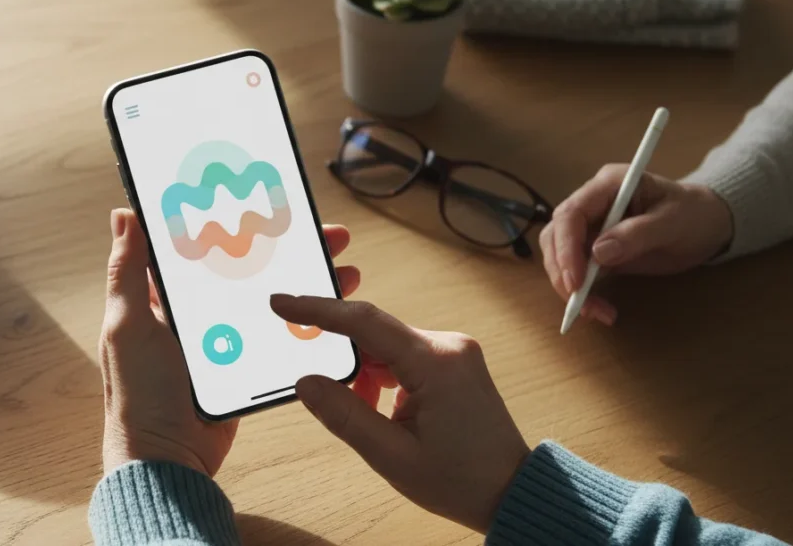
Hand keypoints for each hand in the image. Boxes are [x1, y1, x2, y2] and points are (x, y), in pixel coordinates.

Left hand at [100, 208, 361, 475]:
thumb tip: (123, 214)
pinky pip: (276, 333)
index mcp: (162, 296)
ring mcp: (222, 338)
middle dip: (287, 248)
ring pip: (268, 296)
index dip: (235, 220)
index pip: (202, 244)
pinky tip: (331, 308)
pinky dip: (304, 319)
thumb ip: (127, 271)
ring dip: (306, 280)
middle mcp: (193, 312)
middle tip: (323, 233)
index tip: (269, 200)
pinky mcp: (243, 364)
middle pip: (247, 266)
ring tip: (342, 266)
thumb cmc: (137, 394)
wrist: (166, 460)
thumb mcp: (127, 326)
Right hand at [271, 295, 528, 534]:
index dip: (318, 310)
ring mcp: (454, 351)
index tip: (281, 302)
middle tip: (316, 379)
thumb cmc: (459, 479)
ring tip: (364, 414)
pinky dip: (382, 375)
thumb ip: (345, 415)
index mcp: (436, 362)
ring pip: (387, 344)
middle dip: (342, 354)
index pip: (364, 322)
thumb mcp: (392, 456)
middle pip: (375, 331)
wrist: (511, 491)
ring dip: (364, 371)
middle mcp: (448, 345)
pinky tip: (379, 407)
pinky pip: (404, 355)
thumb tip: (305, 382)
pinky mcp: (454, 362)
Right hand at [539, 165, 732, 325]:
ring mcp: (591, 227)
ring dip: (569, 286)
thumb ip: (638, 234)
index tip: (576, 280)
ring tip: (594, 311)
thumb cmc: (694, 214)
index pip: (570, 213)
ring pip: (559, 256)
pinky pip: (576, 271)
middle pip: (556, 236)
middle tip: (578, 302)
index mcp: (607, 185)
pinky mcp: (594, 250)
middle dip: (562, 271)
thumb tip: (598, 252)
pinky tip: (599, 308)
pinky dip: (582, 293)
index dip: (566, 247)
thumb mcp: (674, 221)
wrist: (707, 224)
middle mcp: (591, 204)